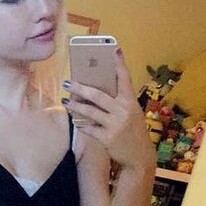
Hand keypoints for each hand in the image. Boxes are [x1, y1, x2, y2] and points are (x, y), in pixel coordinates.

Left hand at [63, 48, 154, 171]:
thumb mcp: (131, 113)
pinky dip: (81, 124)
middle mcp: (123, 111)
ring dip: (75, 105)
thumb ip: (118, 103)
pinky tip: (75, 120)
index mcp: (130, 101)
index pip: (125, 78)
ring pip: (90, 111)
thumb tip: (96, 93)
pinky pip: (90, 128)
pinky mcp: (107, 138)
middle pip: (98, 95)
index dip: (119, 64)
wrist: (139, 156)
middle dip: (81, 88)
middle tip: (68, 82)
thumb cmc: (133, 132)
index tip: (114, 49)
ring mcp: (115, 125)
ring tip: (66, 100)